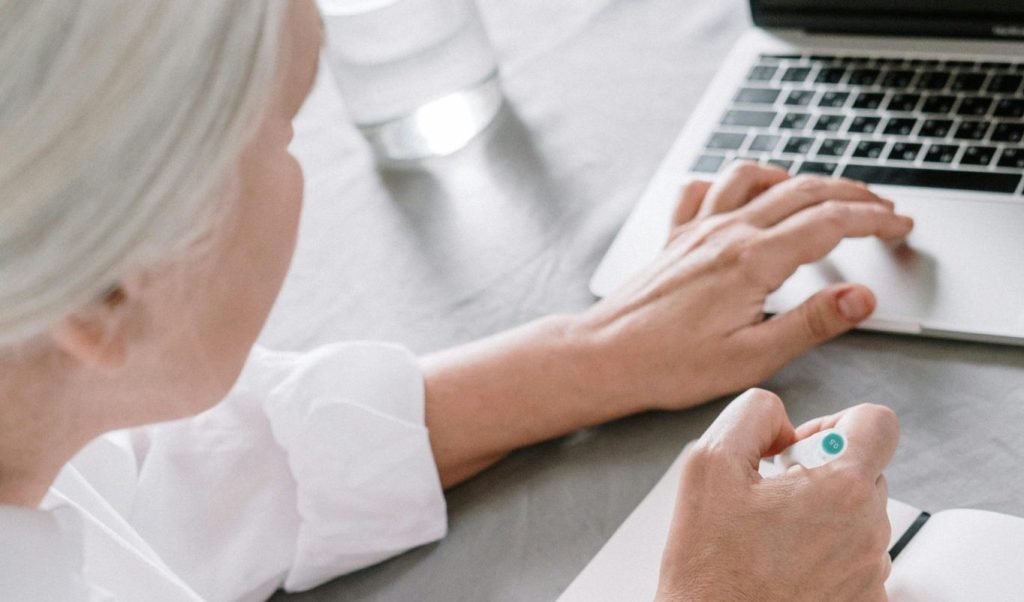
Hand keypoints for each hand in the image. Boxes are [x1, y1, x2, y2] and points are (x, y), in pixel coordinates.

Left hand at [578, 162, 912, 410]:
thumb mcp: (752, 358)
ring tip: (825, 192)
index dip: (874, 220)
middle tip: (883, 209)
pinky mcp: (676, 237)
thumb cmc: (669, 364)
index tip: (900, 225)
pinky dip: (734, 181)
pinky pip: (706, 188)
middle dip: (852, 195)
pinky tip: (744, 193)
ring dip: (798, 178)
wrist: (605, 356)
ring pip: (756, 178)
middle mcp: (726, 233)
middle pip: (803, 192)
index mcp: (752, 261)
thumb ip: (811, 323)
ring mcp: (697, 229)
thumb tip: (861, 297)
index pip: (830, 222)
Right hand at [656, 389, 897, 601]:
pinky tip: (783, 569)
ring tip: (771, 539)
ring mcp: (872, 576)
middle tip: (771, 499)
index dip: (836, 423)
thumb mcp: (709, 463)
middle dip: (820, 473)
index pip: (878, 423)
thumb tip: (781, 420)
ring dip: (822, 516)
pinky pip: (856, 560)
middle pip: (865, 471)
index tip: (801, 449)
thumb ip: (754, 415)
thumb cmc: (707, 566)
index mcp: (841, 490)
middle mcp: (869, 533)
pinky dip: (825, 557)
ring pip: (859, 517)